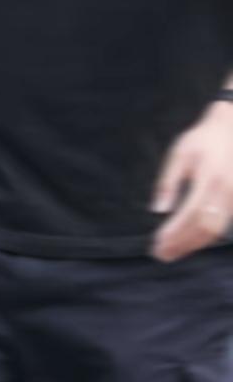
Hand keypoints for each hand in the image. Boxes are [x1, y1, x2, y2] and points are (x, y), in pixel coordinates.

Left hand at [152, 103, 232, 261]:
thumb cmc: (202, 140)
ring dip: (192, 245)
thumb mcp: (179, 153)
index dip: (174, 231)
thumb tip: (159, 210)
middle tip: (161, 254)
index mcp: (209, 177)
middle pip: (205, 227)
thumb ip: (168, 182)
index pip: (191, 213)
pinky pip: (221, 226)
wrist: (232, 128)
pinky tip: (187, 242)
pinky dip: (203, 238)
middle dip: (182, 244)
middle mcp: (226, 190)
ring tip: (171, 253)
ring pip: (215, 230)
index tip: (157, 243)